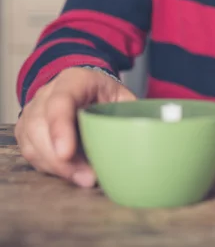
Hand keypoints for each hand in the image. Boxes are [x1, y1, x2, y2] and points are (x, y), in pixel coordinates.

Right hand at [14, 67, 135, 187]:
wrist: (84, 87)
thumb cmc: (103, 92)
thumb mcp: (121, 94)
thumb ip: (129, 111)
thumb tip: (143, 135)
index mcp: (72, 80)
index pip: (59, 102)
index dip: (60, 128)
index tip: (67, 153)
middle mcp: (46, 94)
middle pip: (40, 127)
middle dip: (60, 158)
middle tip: (86, 177)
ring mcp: (33, 111)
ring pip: (32, 143)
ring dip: (56, 167)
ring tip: (82, 179)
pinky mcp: (27, 129)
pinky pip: (30, 152)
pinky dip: (49, 167)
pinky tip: (70, 174)